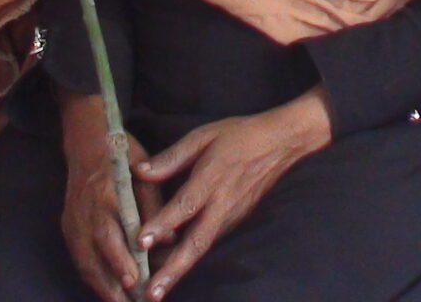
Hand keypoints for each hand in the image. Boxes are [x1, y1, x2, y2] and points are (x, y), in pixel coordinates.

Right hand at [59, 92, 158, 301]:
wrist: (87, 142)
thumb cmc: (124, 157)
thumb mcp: (146, 173)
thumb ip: (156, 206)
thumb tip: (171, 241)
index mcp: (107, 194)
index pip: (112, 232)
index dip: (120, 258)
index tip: (135, 279)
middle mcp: (87, 210)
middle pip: (95, 252)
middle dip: (112, 281)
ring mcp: (74, 219)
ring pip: (84, 260)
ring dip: (101, 285)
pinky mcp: (68, 225)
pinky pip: (78, 256)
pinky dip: (91, 276)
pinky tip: (106, 290)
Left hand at [132, 89, 332, 298]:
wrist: (281, 142)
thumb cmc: (239, 135)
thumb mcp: (203, 136)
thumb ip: (171, 157)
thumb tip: (139, 172)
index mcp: (212, 178)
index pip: (185, 205)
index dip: (163, 224)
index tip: (141, 241)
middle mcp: (222, 204)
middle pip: (196, 243)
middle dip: (172, 270)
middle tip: (151, 293)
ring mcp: (231, 216)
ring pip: (202, 248)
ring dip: (178, 271)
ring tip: (155, 291)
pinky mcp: (235, 221)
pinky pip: (208, 242)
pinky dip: (189, 259)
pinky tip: (170, 270)